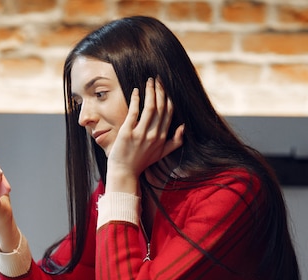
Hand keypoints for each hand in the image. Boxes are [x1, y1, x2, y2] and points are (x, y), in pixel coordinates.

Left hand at [106, 77, 184, 193]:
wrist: (124, 172)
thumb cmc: (141, 162)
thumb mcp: (161, 153)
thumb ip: (175, 142)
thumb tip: (183, 127)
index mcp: (162, 137)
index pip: (168, 112)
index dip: (168, 97)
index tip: (165, 86)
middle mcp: (154, 135)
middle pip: (160, 107)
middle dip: (160, 90)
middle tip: (157, 78)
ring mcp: (140, 134)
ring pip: (150, 107)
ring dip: (150, 91)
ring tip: (149, 81)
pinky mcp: (127, 133)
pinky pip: (134, 113)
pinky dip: (135, 100)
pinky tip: (135, 91)